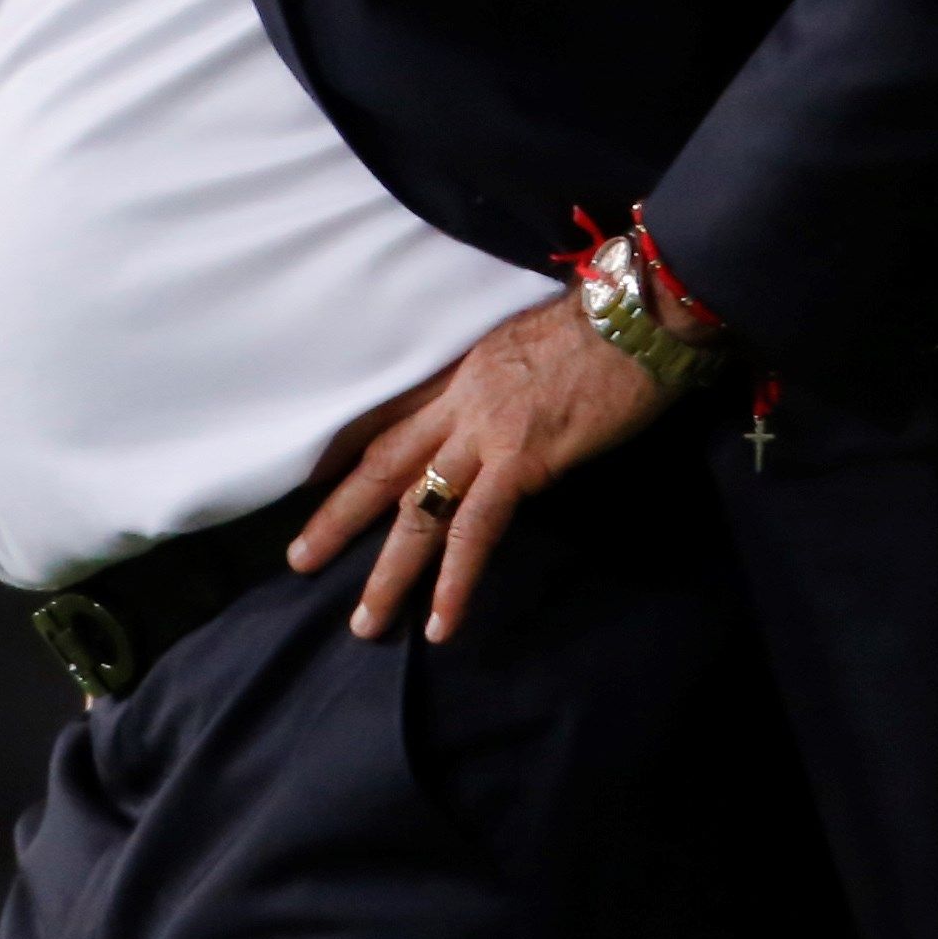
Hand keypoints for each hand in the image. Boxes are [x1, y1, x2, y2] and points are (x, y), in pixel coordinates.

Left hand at [287, 292, 675, 643]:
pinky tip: (441, 621)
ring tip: (365, 623)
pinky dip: (456, 579)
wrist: (638, 314)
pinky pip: (476, 528)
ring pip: (417, 509)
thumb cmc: (604, 327)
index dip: (350, 452)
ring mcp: (484, 432)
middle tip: (299, 558)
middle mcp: (458, 402)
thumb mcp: (531, 346)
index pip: (391, 417)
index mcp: (460, 373)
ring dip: (389, 572)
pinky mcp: (522, 461)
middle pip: (382, 465)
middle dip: (338, 516)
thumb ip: (506, 386)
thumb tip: (507, 416)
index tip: (315, 483)